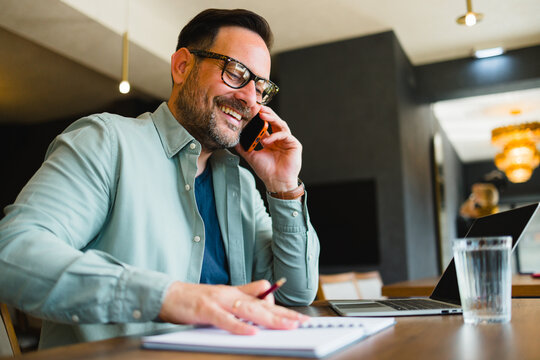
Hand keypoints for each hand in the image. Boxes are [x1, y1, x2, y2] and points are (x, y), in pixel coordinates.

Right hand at [158, 280, 309, 334]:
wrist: (170, 295)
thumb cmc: (197, 298)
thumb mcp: (224, 295)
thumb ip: (244, 294)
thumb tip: (266, 292)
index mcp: (236, 292)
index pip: (265, 298)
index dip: (282, 308)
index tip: (298, 317)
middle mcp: (231, 294)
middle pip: (262, 305)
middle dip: (283, 314)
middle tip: (300, 322)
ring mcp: (219, 301)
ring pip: (249, 310)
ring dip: (269, 319)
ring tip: (285, 326)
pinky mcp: (206, 310)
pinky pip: (225, 319)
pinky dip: (239, 326)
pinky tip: (251, 332)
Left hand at [235, 107, 301, 192]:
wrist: (276, 182)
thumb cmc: (266, 171)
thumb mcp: (251, 156)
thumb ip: (243, 147)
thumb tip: (233, 140)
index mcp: (271, 140)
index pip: (266, 125)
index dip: (259, 118)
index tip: (251, 111)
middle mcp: (280, 139)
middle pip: (274, 121)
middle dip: (266, 113)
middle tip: (258, 107)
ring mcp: (288, 141)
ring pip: (281, 124)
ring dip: (272, 118)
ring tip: (262, 115)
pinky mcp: (294, 144)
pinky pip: (285, 135)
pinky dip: (275, 136)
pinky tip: (266, 140)